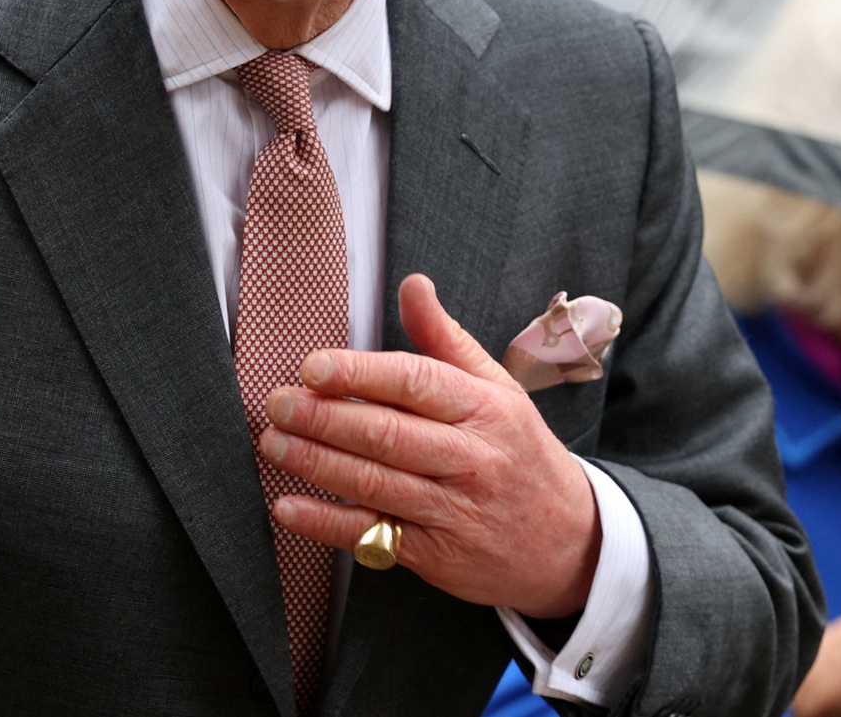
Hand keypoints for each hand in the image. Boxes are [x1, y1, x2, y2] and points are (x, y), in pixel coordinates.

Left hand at [259, 273, 602, 618]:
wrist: (567, 541)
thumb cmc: (520, 454)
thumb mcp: (499, 390)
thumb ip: (446, 340)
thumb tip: (413, 285)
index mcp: (487, 409)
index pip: (417, 382)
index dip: (361, 373)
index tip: (314, 365)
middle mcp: (472, 458)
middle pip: (388, 433)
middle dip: (324, 417)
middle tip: (279, 402)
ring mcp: (453, 510)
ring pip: (375, 482)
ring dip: (316, 463)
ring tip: (273, 443)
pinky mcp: (435, 555)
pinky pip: (373, 536)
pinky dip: (326, 523)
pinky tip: (289, 507)